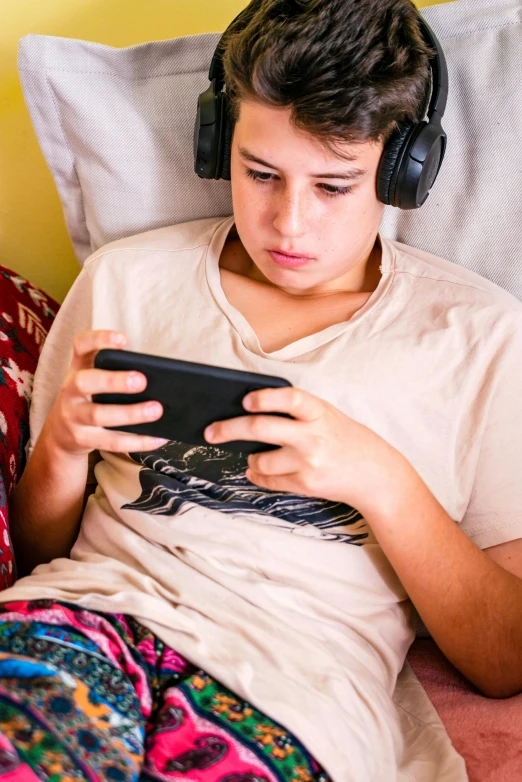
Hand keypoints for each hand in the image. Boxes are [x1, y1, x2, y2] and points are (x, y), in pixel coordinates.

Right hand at [45, 330, 167, 456]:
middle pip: (84, 382)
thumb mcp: (93, 379)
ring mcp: (73, 416)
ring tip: (156, 410)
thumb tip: (158, 378)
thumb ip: (115, 371)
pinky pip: (112, 442)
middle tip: (141, 380)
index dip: (99, 339)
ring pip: (98, 415)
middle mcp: (70, 390)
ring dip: (130, 413)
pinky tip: (158, 437)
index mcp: (78, 368)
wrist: (60, 434)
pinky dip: (137, 441)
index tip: (123, 339)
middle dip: (113, 381)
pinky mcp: (81, 439)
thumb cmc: (89, 399)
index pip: (81, 345)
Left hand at [204, 386, 407, 514]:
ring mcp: (308, 462)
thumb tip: (252, 411)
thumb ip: (298, 412)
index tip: (245, 399)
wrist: (375, 475)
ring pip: (260, 459)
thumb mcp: (328, 415)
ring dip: (250, 459)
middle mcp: (313, 436)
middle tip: (211, 432)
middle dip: (229, 429)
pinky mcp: (305, 483)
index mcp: (319, 412)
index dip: (265, 398)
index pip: (290, 399)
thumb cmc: (346, 439)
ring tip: (253, 457)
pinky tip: (259, 471)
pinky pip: (268, 480)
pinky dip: (258, 475)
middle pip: (261, 428)